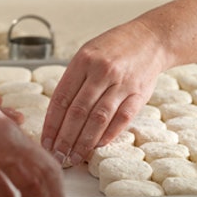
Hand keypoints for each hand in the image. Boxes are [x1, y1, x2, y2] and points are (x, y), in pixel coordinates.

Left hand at [41, 20, 165, 165]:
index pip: (61, 99)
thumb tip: (56, 117)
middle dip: (65, 138)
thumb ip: (73, 81)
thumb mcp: (87, 54)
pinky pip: (122, 118)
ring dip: (84, 142)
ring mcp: (122, 83)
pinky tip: (97, 146)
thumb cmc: (114, 49)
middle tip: (58, 156)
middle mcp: (102, 71)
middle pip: (78, 111)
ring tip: (75, 157)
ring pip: (98, 118)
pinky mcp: (139, 94)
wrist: (151, 38)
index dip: (52, 124)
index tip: (45, 142)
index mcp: (83, 60)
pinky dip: (109, 134)